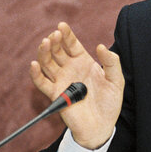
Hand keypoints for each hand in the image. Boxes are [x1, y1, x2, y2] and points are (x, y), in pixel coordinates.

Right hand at [30, 22, 123, 148]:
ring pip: (47, 63)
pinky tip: (34, 64)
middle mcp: (70, 68)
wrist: (102, 125)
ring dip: (44, 52)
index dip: (66, 35)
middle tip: (54, 35)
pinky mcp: (55, 94)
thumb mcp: (116, 81)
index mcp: (83, 62)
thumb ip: (112, 63)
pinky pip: (41, 82)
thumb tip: (100, 46)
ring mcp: (61, 80)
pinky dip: (35, 74)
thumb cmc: (109, 103)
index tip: (62, 26)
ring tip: (45, 43)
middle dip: (54, 41)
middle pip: (57, 51)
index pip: (72, 44)